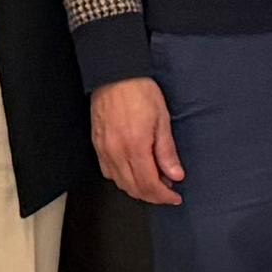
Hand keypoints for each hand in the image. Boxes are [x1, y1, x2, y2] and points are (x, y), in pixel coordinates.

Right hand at [92, 78, 183, 208]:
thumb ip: (167, 151)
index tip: (174, 197)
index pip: (149, 185)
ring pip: (119, 183)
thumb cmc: (139, 91)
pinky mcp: (96, 145)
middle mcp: (116, 152)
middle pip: (134, 188)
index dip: (163, 196)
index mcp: (135, 147)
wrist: (115, 74)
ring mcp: (104, 150)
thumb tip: (175, 175)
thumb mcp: (162, 119)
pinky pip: (107, 172)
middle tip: (167, 192)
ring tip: (153, 183)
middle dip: (152, 196)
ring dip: (137, 189)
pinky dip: (122, 179)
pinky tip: (133, 173)